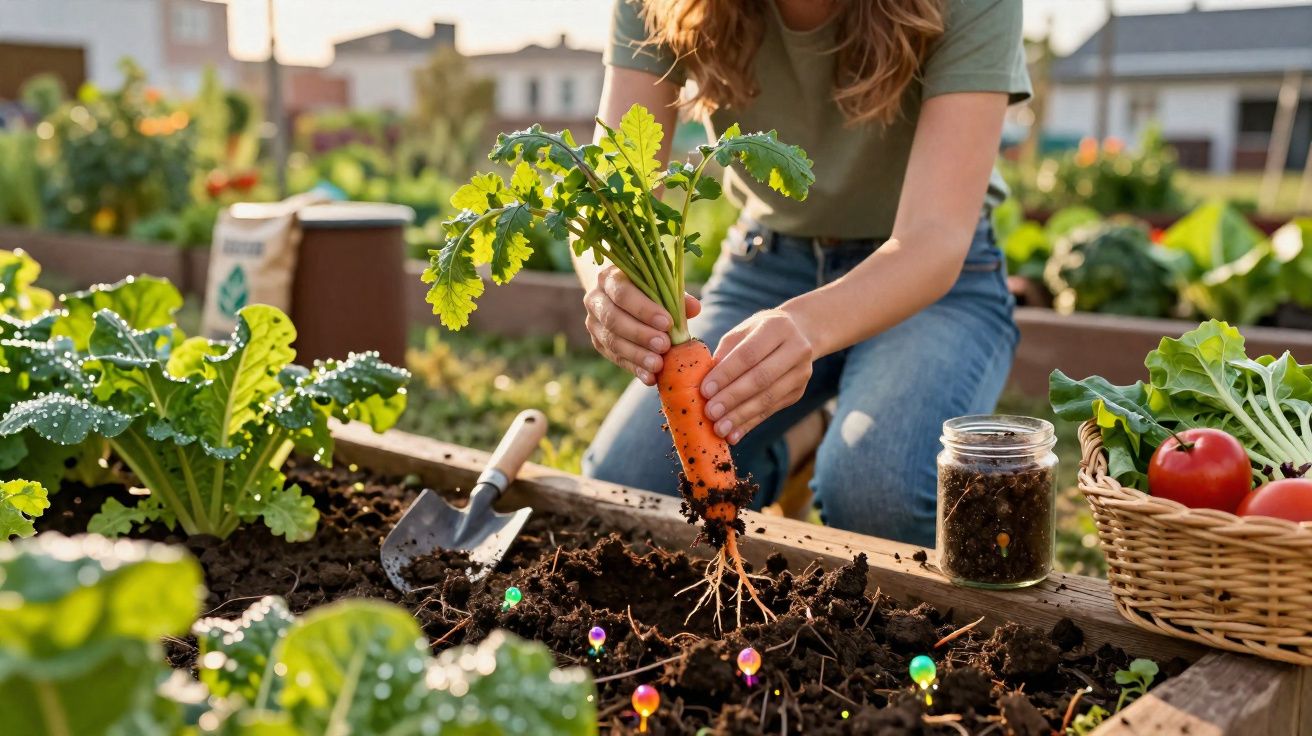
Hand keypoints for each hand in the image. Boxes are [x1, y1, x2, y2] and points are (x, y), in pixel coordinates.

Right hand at [584, 265, 700, 384]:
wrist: (619, 294)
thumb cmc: (646, 287)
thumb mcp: (660, 284)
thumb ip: (675, 295)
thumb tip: (694, 308)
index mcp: (609, 278)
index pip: (623, 293)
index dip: (644, 309)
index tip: (667, 322)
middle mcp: (595, 299)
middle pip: (614, 319)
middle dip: (640, 334)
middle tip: (664, 345)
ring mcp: (593, 323)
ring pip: (612, 342)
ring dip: (637, 355)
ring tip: (658, 365)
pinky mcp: (598, 343)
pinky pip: (615, 358)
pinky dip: (634, 368)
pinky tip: (650, 378)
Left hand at [701, 308, 814, 443]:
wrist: (799, 335)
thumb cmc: (759, 333)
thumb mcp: (742, 333)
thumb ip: (725, 354)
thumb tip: (704, 383)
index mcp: (776, 328)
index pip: (748, 354)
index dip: (726, 374)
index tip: (705, 390)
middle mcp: (796, 349)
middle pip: (761, 378)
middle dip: (732, 398)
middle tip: (710, 412)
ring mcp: (801, 373)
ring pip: (768, 398)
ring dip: (741, 416)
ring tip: (719, 428)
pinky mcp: (798, 392)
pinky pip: (770, 411)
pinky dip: (750, 424)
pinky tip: (733, 435)